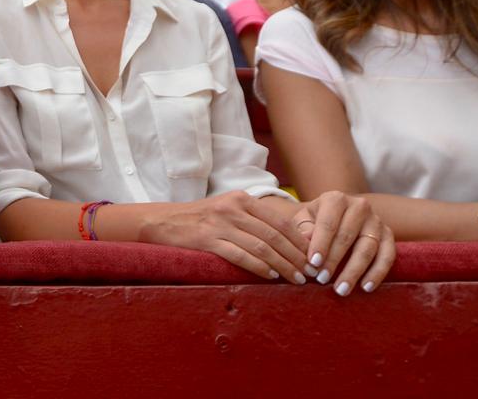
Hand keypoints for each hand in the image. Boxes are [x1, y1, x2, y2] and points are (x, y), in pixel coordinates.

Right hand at [139, 191, 311, 283]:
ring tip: (296, 278)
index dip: (299, 240)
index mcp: (243, 199)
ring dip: (282, 264)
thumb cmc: (201, 219)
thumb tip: (285, 241)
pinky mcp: (208, 239)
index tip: (314, 256)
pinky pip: (239, 254)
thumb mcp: (229, 209)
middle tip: (311, 272)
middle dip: (296, 256)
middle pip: (274, 235)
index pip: (279, 220)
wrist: (164, 221)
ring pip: (261, 246)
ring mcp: (220, 223)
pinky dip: (258, 266)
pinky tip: (270, 275)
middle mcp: (234, 208)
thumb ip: (253, 220)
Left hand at [290, 192, 393, 295]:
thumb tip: (307, 241)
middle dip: (334, 260)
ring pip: (367, 247)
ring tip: (341, 289)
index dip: (320, 244)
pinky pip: (387, 255)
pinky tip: (366, 287)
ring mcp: (376, 220)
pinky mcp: (388, 235)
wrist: (338, 219)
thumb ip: (303, 230)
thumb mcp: (305, 221)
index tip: (313, 263)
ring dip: (354, 271)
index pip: (328, 223)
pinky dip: (377, 273)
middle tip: (322, 280)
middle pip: (347, 236)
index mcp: (336, 199)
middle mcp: (359, 206)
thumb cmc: (316, 222)